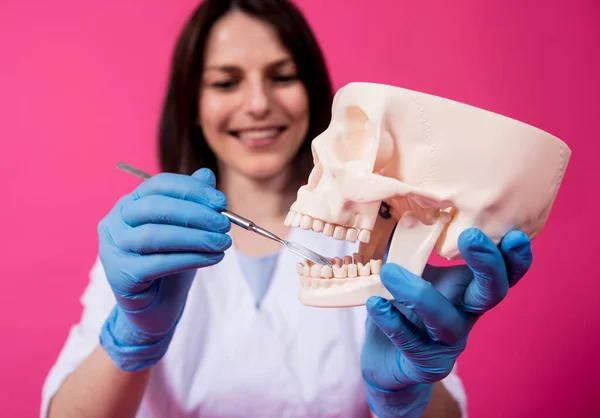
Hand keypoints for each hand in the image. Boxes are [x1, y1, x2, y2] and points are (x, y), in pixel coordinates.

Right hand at [97, 168, 231, 370]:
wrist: (155, 307)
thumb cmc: (171, 263)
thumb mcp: (186, 230)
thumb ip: (193, 203)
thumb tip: (207, 175)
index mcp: (130, 204)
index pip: (159, 186)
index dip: (191, 190)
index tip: (221, 201)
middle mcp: (115, 221)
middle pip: (155, 208)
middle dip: (195, 214)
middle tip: (225, 224)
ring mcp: (113, 248)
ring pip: (155, 236)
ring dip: (196, 238)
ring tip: (223, 243)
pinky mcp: (120, 275)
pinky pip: (157, 263)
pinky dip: (190, 259)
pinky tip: (213, 259)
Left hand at [361, 227, 532, 416]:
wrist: (385, 360)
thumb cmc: (400, 309)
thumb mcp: (405, 272)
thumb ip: (406, 246)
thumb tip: (396, 204)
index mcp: (465, 289)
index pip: (501, 273)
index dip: (514, 257)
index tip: (514, 232)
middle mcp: (463, 315)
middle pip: (491, 294)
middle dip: (488, 266)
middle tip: (472, 237)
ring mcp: (446, 343)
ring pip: (447, 321)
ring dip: (421, 294)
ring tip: (390, 272)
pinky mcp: (424, 363)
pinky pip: (411, 342)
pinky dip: (393, 322)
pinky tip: (375, 303)